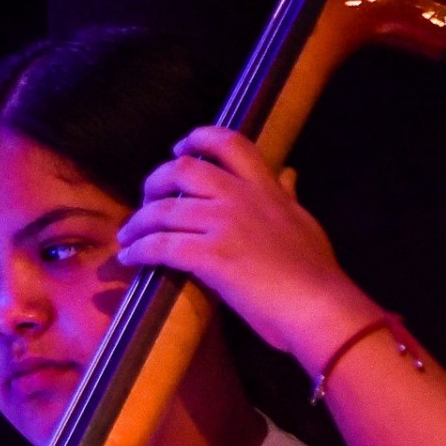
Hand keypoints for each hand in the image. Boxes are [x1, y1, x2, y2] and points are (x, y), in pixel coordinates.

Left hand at [116, 126, 378, 366]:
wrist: (318, 306)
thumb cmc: (316, 274)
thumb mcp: (305, 223)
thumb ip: (288, 197)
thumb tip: (289, 175)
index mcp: (264, 188)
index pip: (229, 143)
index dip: (198, 139)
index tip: (180, 148)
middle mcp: (240, 197)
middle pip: (182, 171)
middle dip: (155, 181)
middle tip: (146, 199)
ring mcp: (223, 225)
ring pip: (164, 211)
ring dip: (138, 223)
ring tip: (127, 236)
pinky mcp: (210, 256)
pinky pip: (161, 245)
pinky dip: (139, 250)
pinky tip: (129, 259)